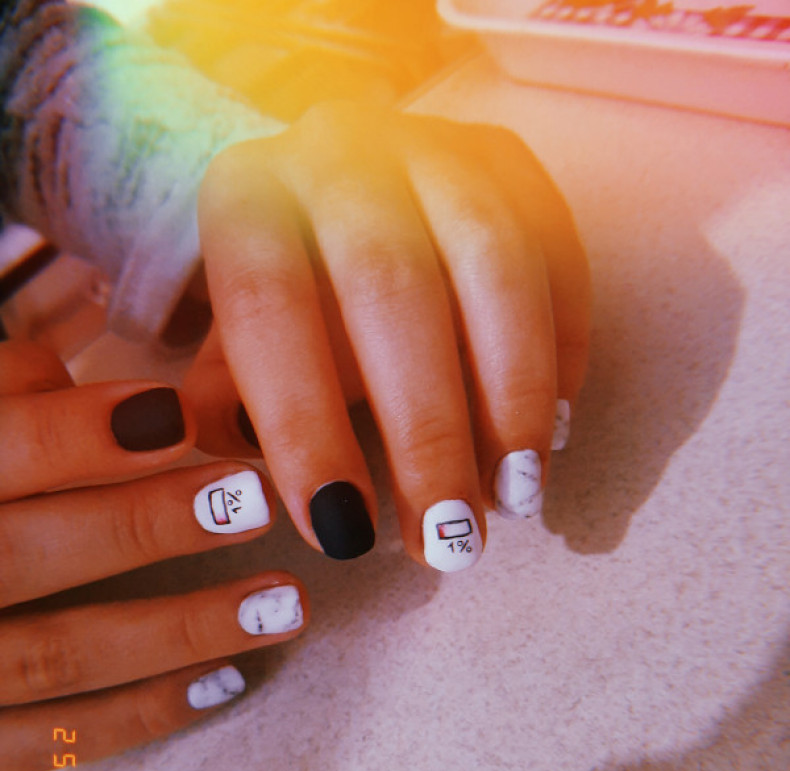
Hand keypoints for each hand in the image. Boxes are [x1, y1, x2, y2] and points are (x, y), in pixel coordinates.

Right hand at [0, 340, 307, 770]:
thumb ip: (1, 399)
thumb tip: (104, 393)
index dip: (79, 435)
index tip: (177, 414)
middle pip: (31, 554)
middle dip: (147, 526)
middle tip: (255, 503)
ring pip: (59, 656)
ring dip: (180, 630)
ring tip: (282, 604)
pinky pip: (50, 743)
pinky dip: (140, 714)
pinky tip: (226, 682)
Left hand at [184, 101, 589, 571]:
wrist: (344, 195)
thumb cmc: (286, 298)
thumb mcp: (232, 346)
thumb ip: (226, 408)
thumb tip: (238, 491)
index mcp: (251, 196)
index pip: (270, 307)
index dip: (306, 428)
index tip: (342, 532)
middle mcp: (342, 152)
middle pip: (392, 288)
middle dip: (428, 432)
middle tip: (446, 538)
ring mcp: (436, 148)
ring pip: (493, 268)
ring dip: (514, 399)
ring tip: (515, 497)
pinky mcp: (510, 163)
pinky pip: (555, 256)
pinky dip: (563, 352)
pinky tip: (552, 432)